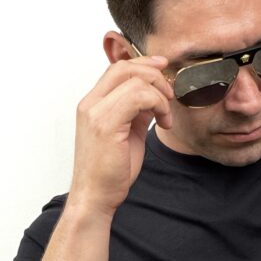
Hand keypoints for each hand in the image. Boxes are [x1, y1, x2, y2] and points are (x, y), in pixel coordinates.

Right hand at [68, 54, 173, 218]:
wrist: (96, 197)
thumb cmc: (111, 171)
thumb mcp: (127, 134)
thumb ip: (136, 113)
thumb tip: (153, 97)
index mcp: (92, 104)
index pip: (117, 69)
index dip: (143, 64)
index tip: (163, 68)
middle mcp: (90, 104)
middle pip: (124, 68)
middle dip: (154, 76)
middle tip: (170, 96)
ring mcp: (96, 113)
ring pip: (135, 81)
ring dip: (159, 95)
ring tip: (165, 117)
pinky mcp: (106, 125)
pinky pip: (138, 97)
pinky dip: (158, 105)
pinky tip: (162, 123)